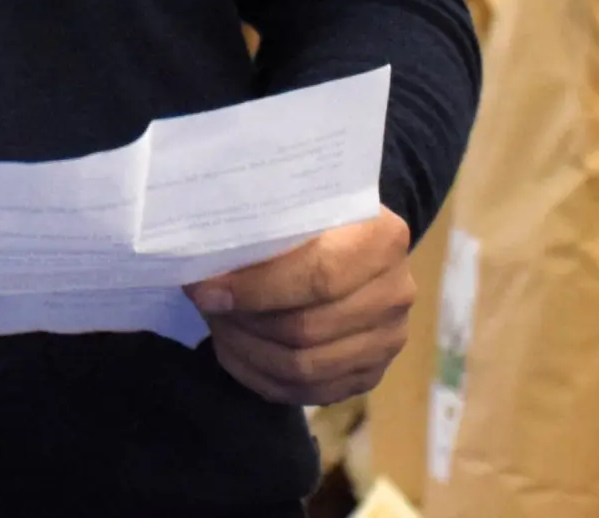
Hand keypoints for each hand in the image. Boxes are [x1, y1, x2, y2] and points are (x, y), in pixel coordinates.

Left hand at [185, 212, 416, 406]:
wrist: (352, 240)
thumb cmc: (313, 217)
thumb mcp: (295, 204)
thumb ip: (261, 227)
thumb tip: (203, 268)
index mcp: (382, 238)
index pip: (318, 276)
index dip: (257, 289)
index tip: (206, 290)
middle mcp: (396, 292)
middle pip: (306, 329)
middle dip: (244, 323)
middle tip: (207, 307)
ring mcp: (389, 339)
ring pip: (303, 369)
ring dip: (248, 352)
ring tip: (220, 326)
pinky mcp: (371, 374)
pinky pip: (308, 393)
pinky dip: (261, 377)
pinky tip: (236, 351)